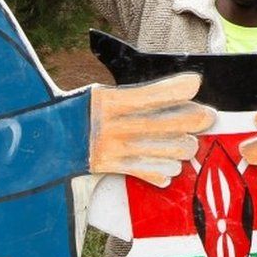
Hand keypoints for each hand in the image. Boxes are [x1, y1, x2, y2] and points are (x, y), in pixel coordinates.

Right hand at [89, 73, 214, 187]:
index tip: (195, 83)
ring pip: (165, 151)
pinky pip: (150, 173)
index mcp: (108, 101)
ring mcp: (114, 150)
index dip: (175, 88)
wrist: (49, 141)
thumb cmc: (83, 112)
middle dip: (194, 118)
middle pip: (166, 123)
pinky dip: (164, 171)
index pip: (149, 93)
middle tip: (207, 116)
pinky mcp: (114, 168)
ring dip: (182, 147)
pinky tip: (169, 167)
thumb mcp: (103, 93)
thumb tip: (181, 87)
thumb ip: (138, 94)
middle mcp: (113, 126)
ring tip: (186, 143)